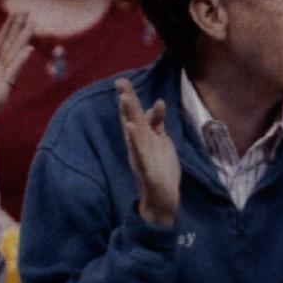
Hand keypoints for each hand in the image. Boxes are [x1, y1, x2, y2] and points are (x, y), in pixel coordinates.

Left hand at [0, 12, 33, 149]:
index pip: (0, 42)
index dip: (7, 27)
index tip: (16, 12)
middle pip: (11, 45)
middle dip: (19, 28)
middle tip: (28, 11)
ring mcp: (2, 81)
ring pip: (14, 56)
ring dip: (24, 40)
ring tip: (32, 24)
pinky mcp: (3, 91)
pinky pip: (13, 74)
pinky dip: (20, 61)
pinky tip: (28, 49)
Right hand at [115, 78, 179, 225]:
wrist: (161, 201)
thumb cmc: (160, 171)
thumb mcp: (161, 143)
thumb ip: (156, 125)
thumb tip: (153, 105)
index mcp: (142, 138)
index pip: (134, 114)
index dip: (128, 97)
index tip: (122, 80)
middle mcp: (138, 145)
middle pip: (131, 118)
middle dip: (127, 100)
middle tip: (120, 82)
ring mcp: (140, 157)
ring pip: (133, 133)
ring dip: (129, 115)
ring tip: (124, 98)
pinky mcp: (146, 170)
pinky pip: (140, 153)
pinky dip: (135, 140)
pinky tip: (131, 128)